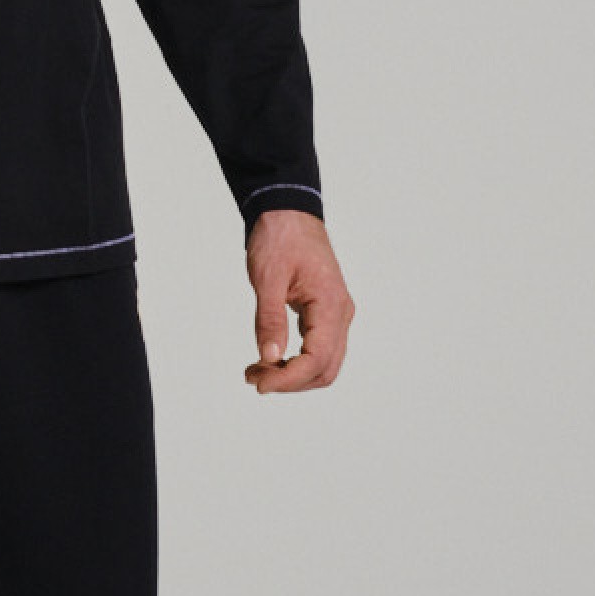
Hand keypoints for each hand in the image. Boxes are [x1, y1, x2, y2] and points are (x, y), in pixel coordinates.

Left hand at [244, 209, 353, 393]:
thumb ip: (269, 320)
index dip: (289, 379)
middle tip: (253, 377)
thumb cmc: (279, 237)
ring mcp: (336, 314)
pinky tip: (268, 360)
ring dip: (292, 375)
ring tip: (255, 371)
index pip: (317, 359)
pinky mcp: (325, 314)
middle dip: (290, 381)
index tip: (259, 384)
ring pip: (323, 363)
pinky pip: (317, 348)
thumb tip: (268, 358)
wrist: (287, 211)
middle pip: (325, 369)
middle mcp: (341, 314)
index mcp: (331, 305)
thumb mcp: (267, 278)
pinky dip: (295, 361)